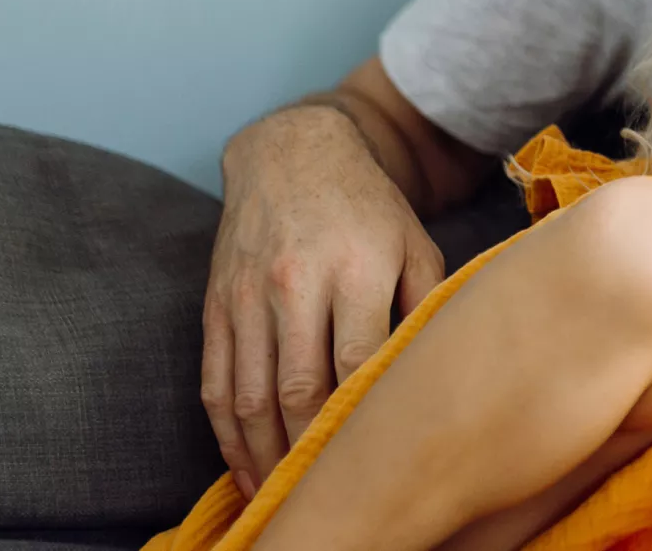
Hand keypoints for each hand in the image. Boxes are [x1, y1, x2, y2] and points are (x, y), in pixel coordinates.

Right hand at [201, 107, 445, 496]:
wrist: (293, 154)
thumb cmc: (370, 208)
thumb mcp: (415, 242)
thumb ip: (424, 304)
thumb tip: (436, 370)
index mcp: (354, 270)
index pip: (355, 361)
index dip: (360, 417)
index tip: (376, 459)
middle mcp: (295, 284)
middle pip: (297, 388)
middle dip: (310, 450)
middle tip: (331, 496)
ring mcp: (247, 297)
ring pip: (249, 396)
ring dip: (265, 456)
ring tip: (286, 497)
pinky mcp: (216, 306)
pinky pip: (215, 382)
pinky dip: (227, 434)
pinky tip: (246, 467)